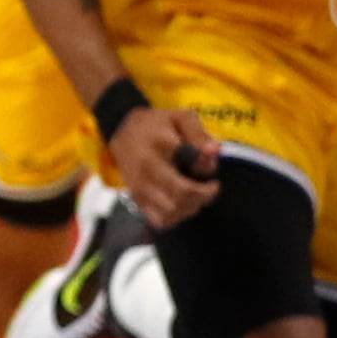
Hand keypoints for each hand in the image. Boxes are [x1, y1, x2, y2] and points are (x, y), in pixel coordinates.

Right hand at [107, 101, 219, 226]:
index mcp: (159, 150)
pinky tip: (181, 205)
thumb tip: (215, 152)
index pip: (190, 170)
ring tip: (195, 195)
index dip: (208, 175)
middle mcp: (146, 172)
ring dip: (190, 208)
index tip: (212, 170)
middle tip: (209, 187)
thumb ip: (199, 134)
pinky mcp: (136, 199)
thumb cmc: (156, 124)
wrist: (121, 130)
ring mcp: (139, 189)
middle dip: (203, 196)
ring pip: (171, 213)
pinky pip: (159, 220)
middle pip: (182, 198)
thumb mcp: (180, 117)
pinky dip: (175, 218)